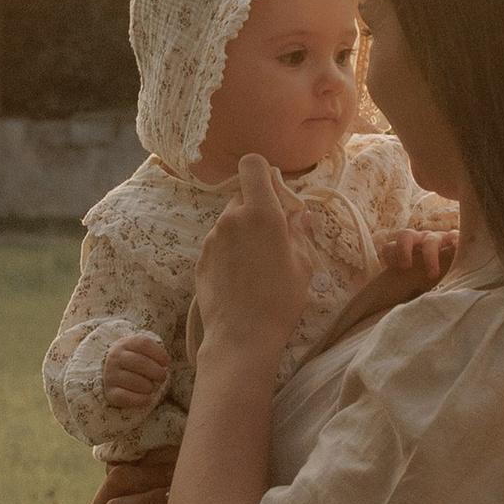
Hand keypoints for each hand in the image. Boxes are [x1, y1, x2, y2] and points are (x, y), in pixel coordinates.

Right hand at [100, 329, 170, 413]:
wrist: (114, 374)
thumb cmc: (136, 362)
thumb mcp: (143, 351)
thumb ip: (155, 352)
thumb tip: (165, 361)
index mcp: (125, 344)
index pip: (143, 344)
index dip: (158, 353)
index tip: (166, 362)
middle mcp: (115, 358)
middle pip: (140, 362)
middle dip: (156, 372)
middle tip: (162, 377)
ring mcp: (110, 375)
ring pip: (133, 381)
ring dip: (148, 386)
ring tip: (150, 388)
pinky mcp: (110, 392)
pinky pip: (124, 397)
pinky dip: (140, 400)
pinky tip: (147, 399)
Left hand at [193, 154, 313, 354]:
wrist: (241, 338)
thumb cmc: (280, 301)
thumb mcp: (302, 265)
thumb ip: (299, 232)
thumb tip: (300, 214)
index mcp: (261, 213)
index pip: (253, 165)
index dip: (264, 173)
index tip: (276, 195)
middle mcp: (232, 218)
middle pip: (243, 195)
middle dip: (258, 208)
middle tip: (274, 237)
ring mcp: (212, 238)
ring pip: (230, 221)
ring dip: (244, 231)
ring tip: (257, 264)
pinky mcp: (201, 258)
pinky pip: (219, 243)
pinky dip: (230, 251)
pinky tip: (241, 278)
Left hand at [379, 228, 457, 297]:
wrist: (456, 276)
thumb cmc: (428, 283)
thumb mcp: (413, 285)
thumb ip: (402, 290)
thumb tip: (386, 311)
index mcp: (406, 250)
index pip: (391, 246)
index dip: (390, 255)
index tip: (394, 269)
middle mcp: (419, 242)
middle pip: (405, 235)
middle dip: (403, 250)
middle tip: (405, 268)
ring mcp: (437, 240)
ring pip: (430, 240)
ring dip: (429, 256)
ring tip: (432, 275)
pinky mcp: (455, 241)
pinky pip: (454, 236)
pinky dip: (453, 240)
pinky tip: (455, 247)